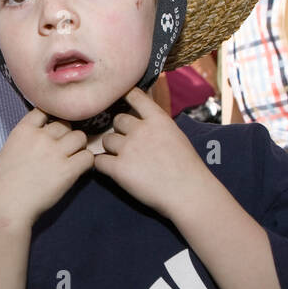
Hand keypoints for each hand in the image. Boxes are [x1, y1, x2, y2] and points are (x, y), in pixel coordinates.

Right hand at [0, 108, 94, 226]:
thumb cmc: (3, 185)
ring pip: (80, 137)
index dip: (51, 120)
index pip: (45, 110)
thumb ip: (28, 139)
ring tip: (70, 160)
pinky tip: (76, 171)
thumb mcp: (9, 150)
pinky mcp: (68, 170)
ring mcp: (55, 152)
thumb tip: (47, 136)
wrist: (5, 207)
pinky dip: (85, 163)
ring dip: (78, 147)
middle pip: (66, 124)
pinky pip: (88, 157)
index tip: (51, 132)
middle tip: (62, 151)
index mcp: (23, 130)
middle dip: (65, 136)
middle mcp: (41, 137)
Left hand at [92, 88, 209, 216]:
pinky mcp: (118, 169)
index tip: (121, 98)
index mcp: (158, 120)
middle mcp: (141, 130)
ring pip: (106, 140)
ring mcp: (128, 149)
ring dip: (111, 148)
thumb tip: (144, 122)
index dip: (125, 96)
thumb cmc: (187, 169)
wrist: (188, 192)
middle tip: (128, 144)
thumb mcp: (176, 136)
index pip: (135, 96)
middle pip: (117, 120)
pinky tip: (111, 170)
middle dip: (120, 130)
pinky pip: (99, 161)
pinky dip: (102, 165)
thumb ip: (158, 127)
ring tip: (122, 160)